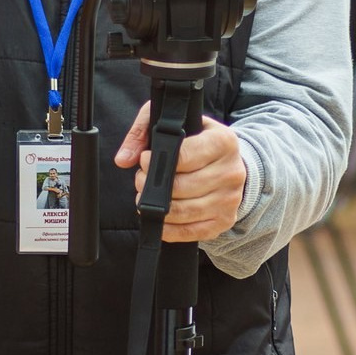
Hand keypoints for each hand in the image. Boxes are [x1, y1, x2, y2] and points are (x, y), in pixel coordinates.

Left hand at [115, 106, 245, 241]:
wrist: (231, 163)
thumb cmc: (198, 140)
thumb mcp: (175, 122)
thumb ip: (143, 131)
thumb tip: (123, 159)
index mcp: (223, 141)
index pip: (184, 156)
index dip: (157, 160)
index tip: (144, 159)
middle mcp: (231, 171)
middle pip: (181, 187)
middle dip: (151, 185)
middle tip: (141, 179)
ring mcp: (229, 199)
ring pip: (183, 211)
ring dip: (156, 207)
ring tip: (147, 196)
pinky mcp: (224, 220)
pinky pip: (190, 231)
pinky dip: (168, 228)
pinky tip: (158, 217)